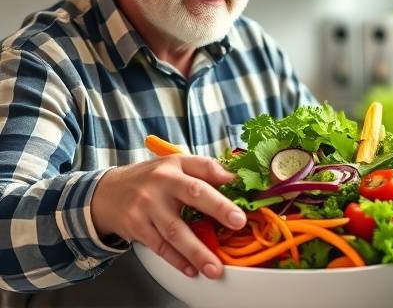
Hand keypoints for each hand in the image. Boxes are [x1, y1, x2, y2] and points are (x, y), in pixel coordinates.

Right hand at [90, 155, 245, 278]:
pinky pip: (160, 247)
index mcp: (175, 164)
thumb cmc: (150, 178)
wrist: (108, 192)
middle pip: (194, 193)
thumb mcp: (173, 165)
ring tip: (215, 268)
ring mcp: (147, 205)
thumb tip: (235, 179)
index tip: (243, 188)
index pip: (204, 166)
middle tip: (238, 222)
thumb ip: (203, 169)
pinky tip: (191, 269)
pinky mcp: (136, 226)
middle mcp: (162, 182)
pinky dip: (177, 260)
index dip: (225, 176)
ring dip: (197, 251)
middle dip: (218, 208)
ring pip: (176, 230)